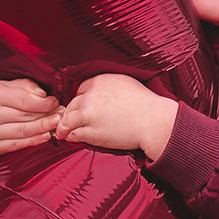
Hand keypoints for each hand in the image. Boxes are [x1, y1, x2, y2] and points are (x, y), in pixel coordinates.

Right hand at [0, 79, 63, 154]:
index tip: (55, 102)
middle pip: (26, 117)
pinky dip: (34, 141)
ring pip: (24, 132)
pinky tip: (45, 136)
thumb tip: (43, 94)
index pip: (25, 100)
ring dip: (44, 128)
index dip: (44, 103)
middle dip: (47, 115)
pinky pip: (17, 145)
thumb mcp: (2, 86)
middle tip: (61, 114)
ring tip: (56, 124)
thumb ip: (24, 86)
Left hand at [56, 74, 177, 160]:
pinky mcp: (90, 130)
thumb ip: (107, 86)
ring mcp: (88, 113)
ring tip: (64, 131)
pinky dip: (71, 136)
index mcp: (99, 81)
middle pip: (71, 104)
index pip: (80, 90)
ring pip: (67, 119)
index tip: (83, 108)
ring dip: (65, 126)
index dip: (81, 101)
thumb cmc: (145, 104)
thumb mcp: (124, 82)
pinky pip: (73, 133)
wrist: (153, 122)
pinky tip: (72, 137)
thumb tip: (100, 92)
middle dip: (71, 113)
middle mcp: (90, 95)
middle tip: (70, 121)